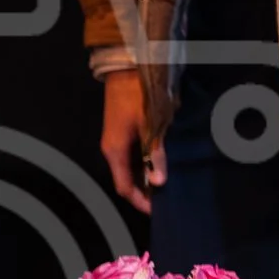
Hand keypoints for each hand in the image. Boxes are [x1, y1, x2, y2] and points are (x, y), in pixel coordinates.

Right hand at [102, 69, 165, 213]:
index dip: (139, 201)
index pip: (124, 187)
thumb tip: (158, 182)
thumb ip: (155, 153)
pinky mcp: (123, 130)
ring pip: (130, 167)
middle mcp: (112, 148)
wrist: (127, 67)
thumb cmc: (138, 96)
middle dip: (144, 191)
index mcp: (114, 150)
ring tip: (166, 183)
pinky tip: (159, 162)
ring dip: (146, 177)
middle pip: (126, 179)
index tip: (157, 211)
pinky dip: (145, 163)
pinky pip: (133, 155)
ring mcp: (116, 139)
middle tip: (165, 200)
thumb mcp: (150, 125)